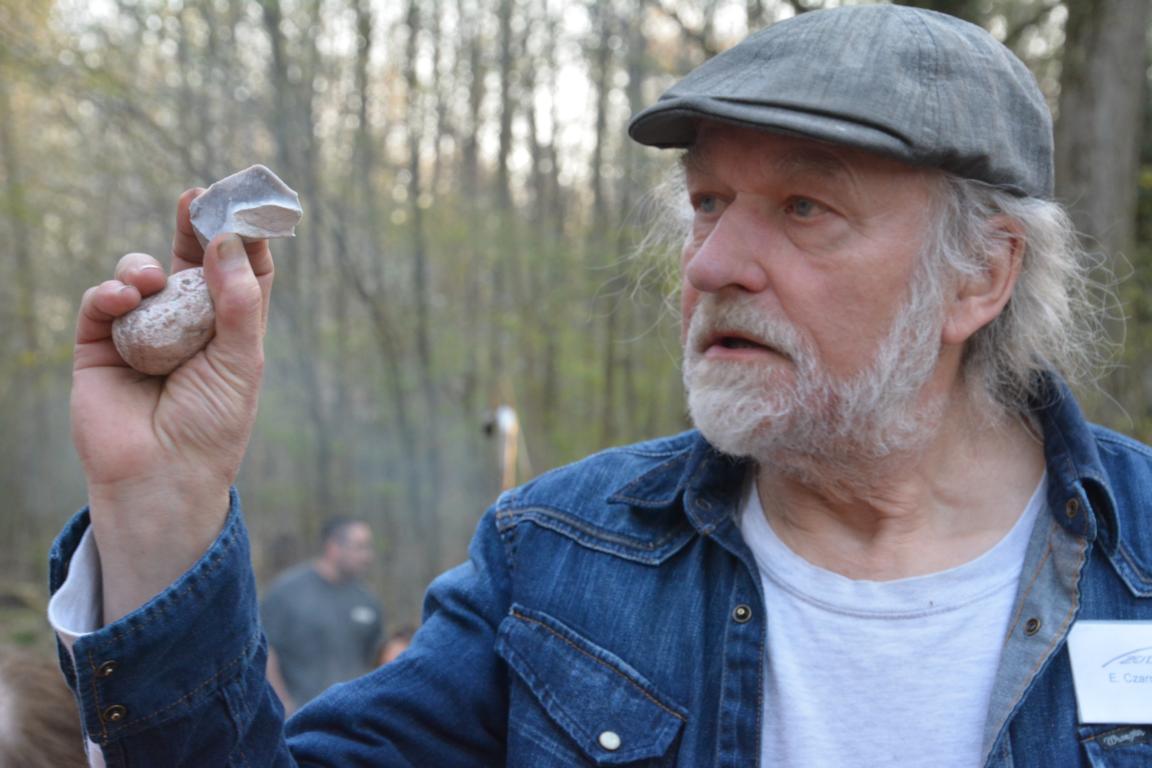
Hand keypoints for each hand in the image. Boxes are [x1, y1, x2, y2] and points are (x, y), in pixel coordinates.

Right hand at [71, 189, 274, 621]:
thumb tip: (229, 242)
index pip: (240, 273)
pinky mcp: (100, 347)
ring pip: (142, 277)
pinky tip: (123, 297)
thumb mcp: (242, 361)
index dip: (243, 240)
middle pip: (191, 263)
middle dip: (193, 229)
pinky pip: (102, 305)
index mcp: (229, 330)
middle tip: (195, 197)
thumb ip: (239, 303)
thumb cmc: (214, 426)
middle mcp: (187, 326)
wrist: (163, 478)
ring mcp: (142, 334)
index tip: (245, 206)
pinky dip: (111, 294)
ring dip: (145, 267)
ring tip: (151, 278)